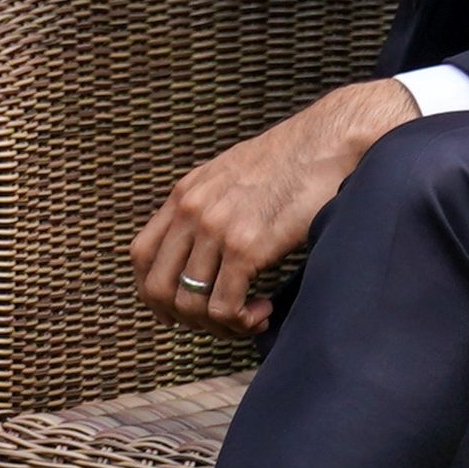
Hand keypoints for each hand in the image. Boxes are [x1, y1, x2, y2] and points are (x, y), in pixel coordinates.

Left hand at [131, 78, 421, 330]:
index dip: (152, 292)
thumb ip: (210, 206)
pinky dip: (241, 321)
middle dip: (183, 318)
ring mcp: (215, 229)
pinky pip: (224, 306)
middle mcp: (191, 211)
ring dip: (219, 325)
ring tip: (250, 317)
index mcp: (184, 194)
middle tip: (218, 322)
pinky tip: (264, 311)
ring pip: (190, 304)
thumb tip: (208, 248)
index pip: (141, 254)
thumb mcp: (232, 176)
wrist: (328, 143)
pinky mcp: (245, 247)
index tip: (175, 312)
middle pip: (157, 286)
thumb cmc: (292, 162)